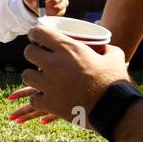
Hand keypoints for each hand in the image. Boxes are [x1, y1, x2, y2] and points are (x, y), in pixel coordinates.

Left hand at [15, 24, 132, 124]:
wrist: (115, 109)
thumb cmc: (116, 82)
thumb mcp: (114, 57)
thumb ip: (105, 49)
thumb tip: (104, 47)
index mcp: (69, 49)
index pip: (39, 33)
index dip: (35, 33)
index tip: (35, 37)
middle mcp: (54, 64)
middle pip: (29, 52)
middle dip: (33, 53)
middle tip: (39, 58)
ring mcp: (49, 84)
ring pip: (27, 75)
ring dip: (34, 76)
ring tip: (41, 79)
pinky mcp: (49, 103)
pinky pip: (33, 98)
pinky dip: (38, 99)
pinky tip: (45, 98)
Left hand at [22, 0, 67, 15]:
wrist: (35, 4)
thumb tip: (36, 4)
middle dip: (50, 3)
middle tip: (43, 7)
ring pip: (61, 5)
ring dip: (52, 10)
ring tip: (44, 13)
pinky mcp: (63, 8)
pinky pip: (61, 12)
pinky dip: (54, 15)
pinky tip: (48, 15)